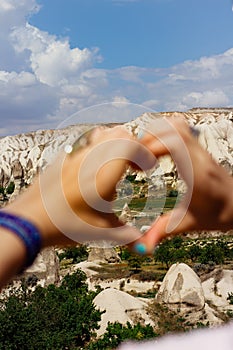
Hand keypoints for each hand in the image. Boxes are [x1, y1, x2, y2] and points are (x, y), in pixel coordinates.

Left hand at [7, 126, 154, 247]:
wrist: (30, 220)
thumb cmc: (65, 223)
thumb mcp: (101, 230)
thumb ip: (127, 235)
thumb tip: (145, 247)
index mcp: (105, 170)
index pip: (131, 143)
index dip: (144, 153)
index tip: (147, 169)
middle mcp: (91, 156)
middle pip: (118, 133)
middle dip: (132, 146)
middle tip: (134, 166)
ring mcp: (75, 154)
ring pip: (101, 134)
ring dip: (114, 145)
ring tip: (115, 166)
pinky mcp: (63, 158)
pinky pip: (84, 143)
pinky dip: (96, 150)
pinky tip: (92, 172)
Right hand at [134, 114, 232, 252]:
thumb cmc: (219, 214)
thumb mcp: (189, 223)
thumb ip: (164, 232)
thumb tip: (142, 247)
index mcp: (197, 175)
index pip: (173, 144)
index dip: (150, 148)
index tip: (137, 165)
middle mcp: (200, 158)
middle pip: (172, 129)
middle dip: (148, 140)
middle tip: (136, 159)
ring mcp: (201, 150)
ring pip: (178, 124)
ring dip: (156, 133)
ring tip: (144, 152)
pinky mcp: (200, 148)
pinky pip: (182, 129)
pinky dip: (165, 132)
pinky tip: (157, 149)